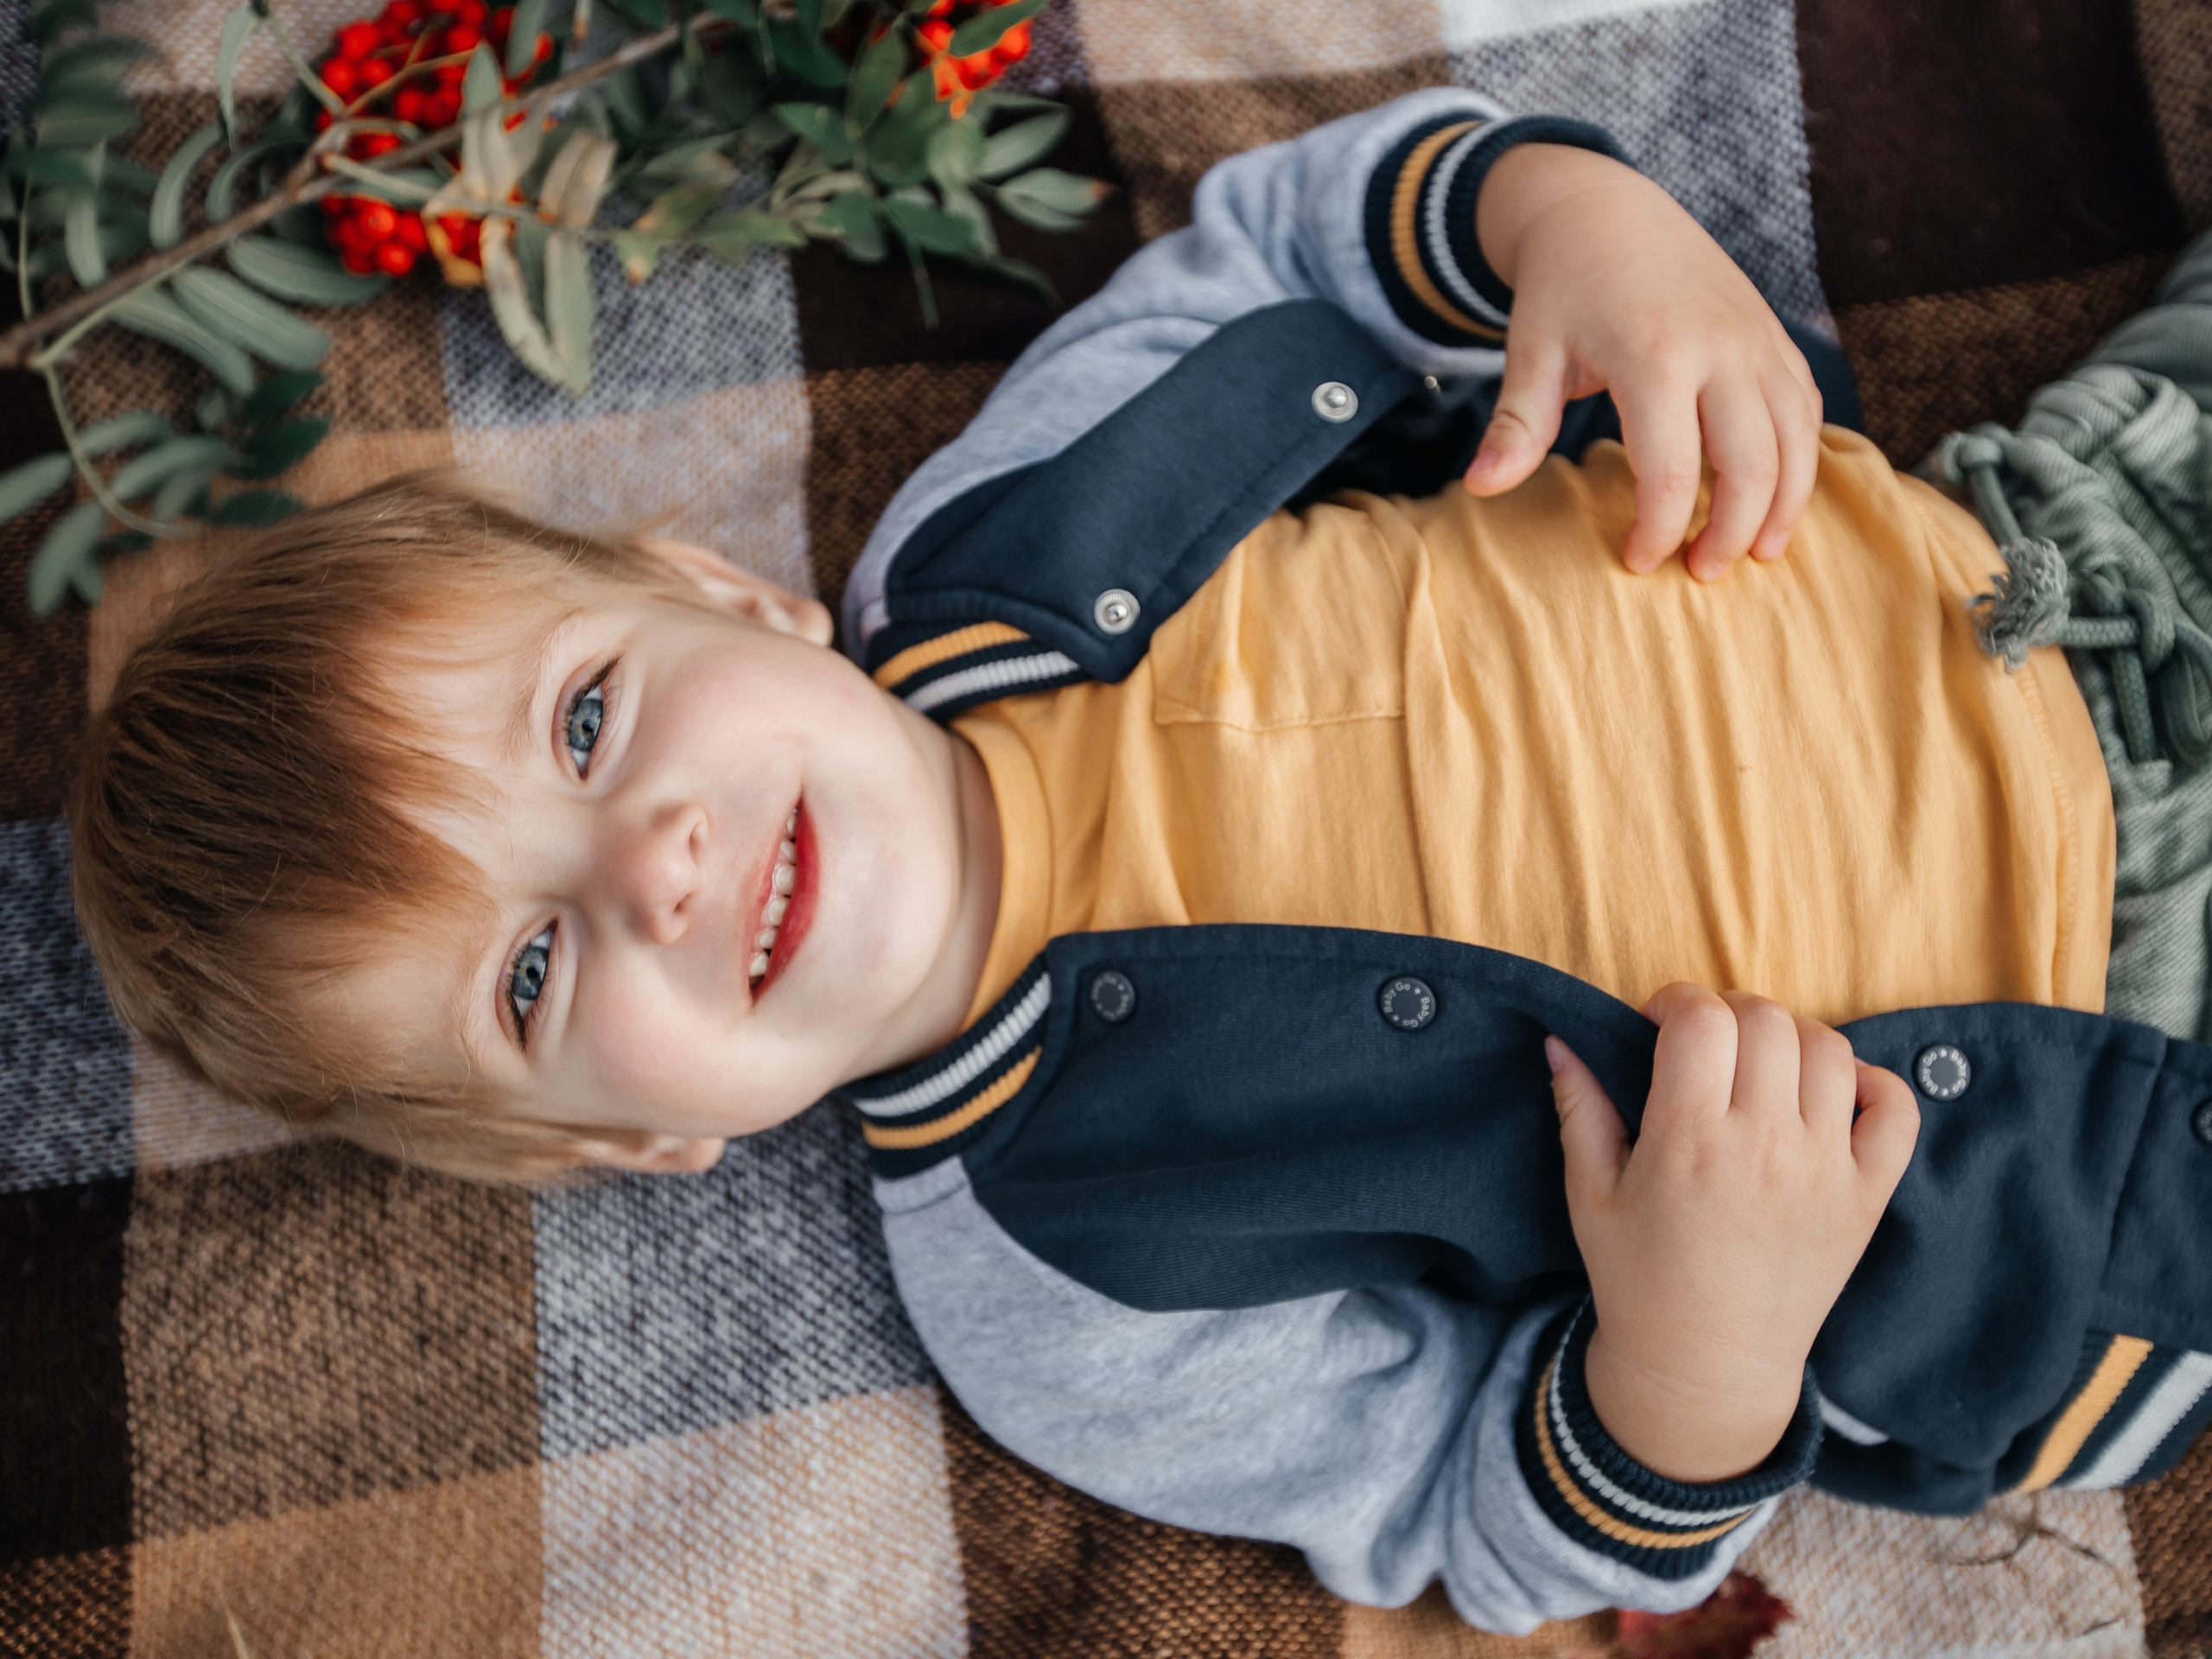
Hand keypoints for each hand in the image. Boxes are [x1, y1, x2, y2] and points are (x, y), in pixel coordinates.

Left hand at [1469, 145, 1823, 579]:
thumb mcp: (1531, 351)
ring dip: (1782, 507)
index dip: (1658, 531)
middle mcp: (1720, 347)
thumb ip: (1517, 424)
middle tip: (1703, 575)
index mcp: (1654, 355)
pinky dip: (1802, 460)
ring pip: (1797, 440)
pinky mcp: (1775, 336)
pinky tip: (1777, 500)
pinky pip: (1807, 408)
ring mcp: (1757, 339)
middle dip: (1730, 533)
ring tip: (1756, 555)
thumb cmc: (1561, 288)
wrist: (1605, 207)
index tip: (1636, 562)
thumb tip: (1479, 487)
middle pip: (1750, 466)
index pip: (1670, 473)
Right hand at [1547, 984, 1917, 1481]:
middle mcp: (1766, 1146)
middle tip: (1706, 1043)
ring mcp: (1826, 1170)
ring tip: (1762, 1067)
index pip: (1701, 1017)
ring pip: (1831, 1050)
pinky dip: (1871, 1084)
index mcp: (1689, 1141)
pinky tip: (1830, 1096)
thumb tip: (1562, 1040)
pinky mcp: (1867, 1197)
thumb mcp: (1590, 1194)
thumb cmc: (1639, 1279)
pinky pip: (1897, 1109)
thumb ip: (1579, 1109)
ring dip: (1792, 1039)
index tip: (1657, 1025)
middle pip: (1767, 1020)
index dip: (1675, 1001)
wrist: (1707, 1366)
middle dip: (1729, 1012)